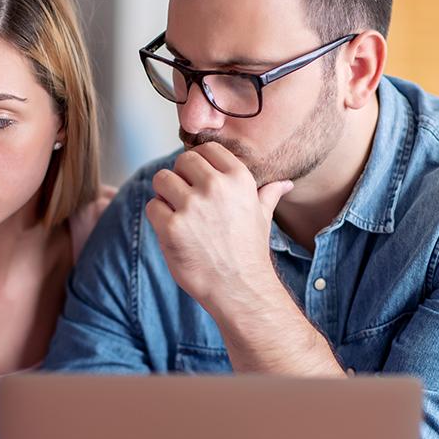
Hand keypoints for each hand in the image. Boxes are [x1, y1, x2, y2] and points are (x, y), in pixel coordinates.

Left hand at [145, 142, 292, 312]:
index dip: (198, 164)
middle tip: (186, 201)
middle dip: (180, 178)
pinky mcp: (172, 227)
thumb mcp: (262, 218)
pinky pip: (153, 207)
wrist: (239, 288)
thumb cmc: (249, 252)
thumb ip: (267, 195)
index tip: (199, 181)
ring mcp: (192, 206)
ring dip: (164, 195)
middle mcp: (215, 187)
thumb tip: (285, 184)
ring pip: (162, 180)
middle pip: (181, 161)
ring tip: (177, 214)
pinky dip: (158, 218)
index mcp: (238, 178)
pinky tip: (173, 232)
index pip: (206, 150)